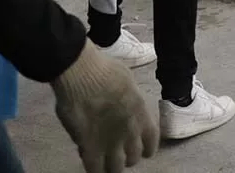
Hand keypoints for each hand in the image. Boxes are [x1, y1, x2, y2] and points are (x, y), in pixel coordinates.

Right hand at [51, 40, 158, 172]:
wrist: (83, 74)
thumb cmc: (105, 71)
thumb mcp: (128, 83)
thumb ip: (131, 101)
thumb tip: (127, 105)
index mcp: (141, 114)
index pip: (151, 141)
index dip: (147, 149)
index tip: (143, 151)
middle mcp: (130, 132)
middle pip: (133, 157)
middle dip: (128, 158)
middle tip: (119, 154)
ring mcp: (110, 141)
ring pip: (116, 168)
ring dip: (112, 166)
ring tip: (105, 163)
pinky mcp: (90, 147)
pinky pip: (94, 169)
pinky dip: (94, 170)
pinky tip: (91, 165)